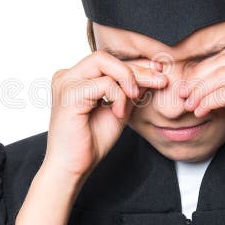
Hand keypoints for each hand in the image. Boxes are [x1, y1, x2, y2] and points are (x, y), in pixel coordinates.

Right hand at [42, 51, 166, 185]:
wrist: (74, 167)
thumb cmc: (91, 142)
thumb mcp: (119, 109)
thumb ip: (130, 90)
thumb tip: (151, 71)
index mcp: (75, 78)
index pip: (107, 61)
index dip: (135, 64)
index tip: (158, 70)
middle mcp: (67, 76)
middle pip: (105, 57)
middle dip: (136, 68)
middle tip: (159, 81)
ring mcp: (65, 83)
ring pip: (103, 62)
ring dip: (128, 78)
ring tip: (135, 98)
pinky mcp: (69, 94)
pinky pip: (104, 83)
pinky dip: (118, 96)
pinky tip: (118, 113)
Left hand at [179, 47, 224, 181]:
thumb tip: (195, 67)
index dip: (205, 67)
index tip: (188, 83)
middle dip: (199, 77)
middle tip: (183, 93)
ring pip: (221, 77)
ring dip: (200, 91)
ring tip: (190, 105)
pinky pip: (223, 94)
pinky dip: (207, 102)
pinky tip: (200, 112)